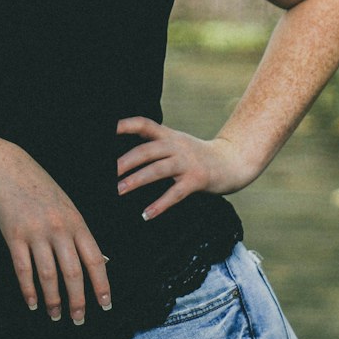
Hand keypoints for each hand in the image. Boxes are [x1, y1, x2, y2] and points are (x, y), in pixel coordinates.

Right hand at [0, 147, 111, 325]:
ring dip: (53, 300)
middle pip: (73, 273)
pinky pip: (24, 270)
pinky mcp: (15, 237)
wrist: (10, 171)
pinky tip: (33, 302)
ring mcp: (36, 234)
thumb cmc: (42, 190)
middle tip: (79, 319)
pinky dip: (29, 290)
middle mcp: (59, 229)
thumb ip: (81, 235)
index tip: (105, 304)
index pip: (94, 260)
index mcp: (76, 222)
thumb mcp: (69, 208)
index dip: (101, 285)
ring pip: (49, 276)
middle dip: (78, 300)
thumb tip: (101, 261)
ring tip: (55, 315)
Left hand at [116, 117, 251, 218]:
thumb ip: (157, 146)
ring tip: (119, 190)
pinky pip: (175, 193)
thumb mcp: (178, 143)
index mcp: (169, 135)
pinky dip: (160, 204)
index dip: (125, 125)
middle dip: (125, 161)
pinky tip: (147, 214)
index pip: (144, 124)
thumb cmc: (198, 156)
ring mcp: (187, 162)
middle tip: (106, 173)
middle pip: (146, 150)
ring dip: (136, 180)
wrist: (233, 162)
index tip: (106, 130)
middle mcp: (176, 146)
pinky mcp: (197, 180)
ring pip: (157, 169)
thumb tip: (125, 158)